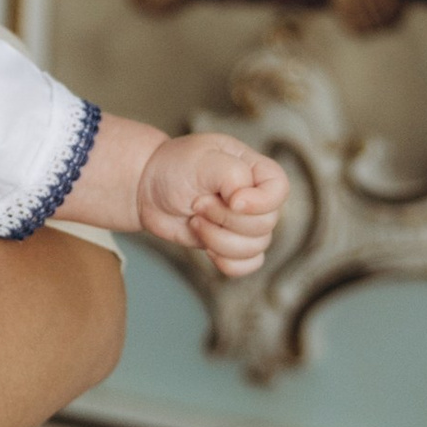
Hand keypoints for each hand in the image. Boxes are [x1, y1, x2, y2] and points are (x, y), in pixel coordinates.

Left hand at [135, 130, 288, 278]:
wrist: (147, 188)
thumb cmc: (173, 166)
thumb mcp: (201, 160)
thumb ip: (231, 175)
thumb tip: (243, 203)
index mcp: (255, 169)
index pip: (280, 189)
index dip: (261, 202)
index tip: (231, 201)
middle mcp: (255, 197)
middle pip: (266, 224)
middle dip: (225, 219)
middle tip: (198, 203)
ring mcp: (244, 223)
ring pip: (256, 248)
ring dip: (219, 240)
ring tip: (195, 220)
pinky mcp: (231, 244)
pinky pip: (247, 265)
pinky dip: (226, 262)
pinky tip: (206, 247)